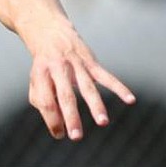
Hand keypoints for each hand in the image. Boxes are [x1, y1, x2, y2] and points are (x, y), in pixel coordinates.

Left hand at [26, 23, 134, 139]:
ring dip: (95, 105)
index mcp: (40, 74)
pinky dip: (119, 87)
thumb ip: (42, 100)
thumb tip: (56, 123)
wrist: (48, 30)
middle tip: (76, 136)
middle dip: (71, 117)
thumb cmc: (43, 63)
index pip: (46, 101)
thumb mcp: (35, 79)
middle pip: (65, 95)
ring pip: (87, 87)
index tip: (60, 134)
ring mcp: (75, 64)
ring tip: (103, 122)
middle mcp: (57, 68)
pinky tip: (130, 100)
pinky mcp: (90, 61)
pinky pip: (106, 76)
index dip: (51, 119)